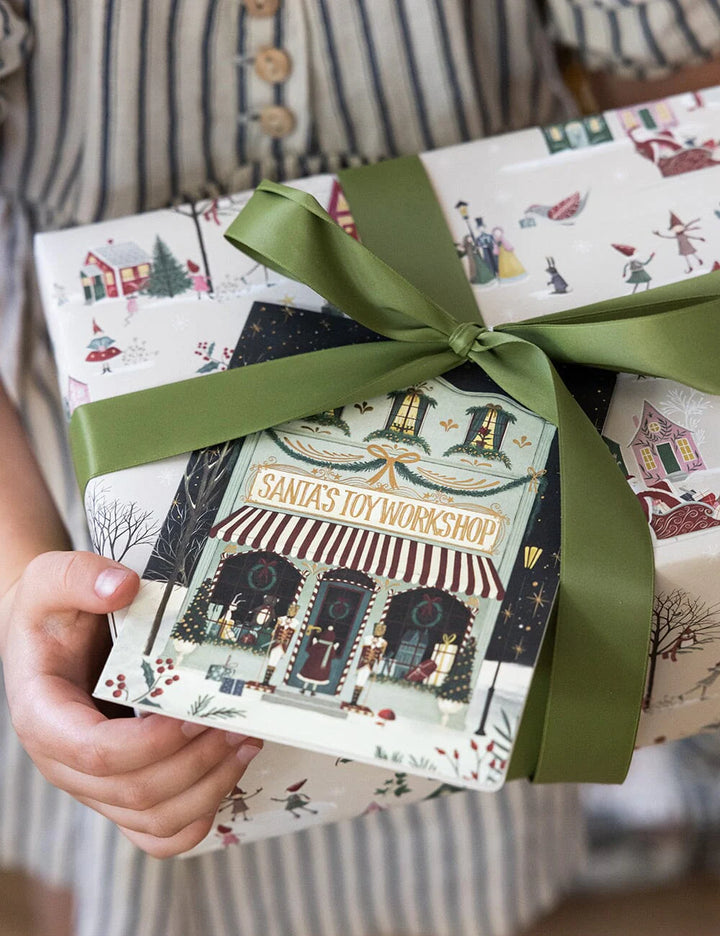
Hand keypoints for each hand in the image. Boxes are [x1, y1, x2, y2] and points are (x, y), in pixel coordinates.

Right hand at [0, 550, 260, 857]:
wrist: (49, 633)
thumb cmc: (51, 610)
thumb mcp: (51, 580)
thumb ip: (80, 577)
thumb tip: (123, 586)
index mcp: (44, 717)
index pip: (96, 753)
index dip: (152, 743)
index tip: (196, 714)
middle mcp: (65, 763)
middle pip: (135, 792)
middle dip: (197, 762)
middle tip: (240, 724)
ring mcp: (94, 784)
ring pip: (153, 820)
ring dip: (208, 788)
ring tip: (247, 742)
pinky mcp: (120, 790)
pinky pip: (158, 832)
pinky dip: (198, 815)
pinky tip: (228, 773)